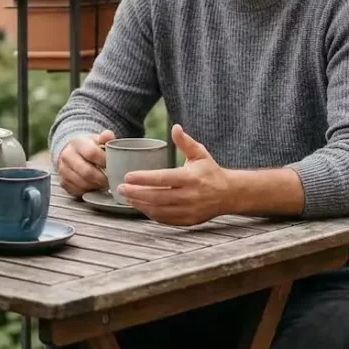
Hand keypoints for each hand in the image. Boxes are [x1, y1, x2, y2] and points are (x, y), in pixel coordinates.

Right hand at [56, 131, 112, 196]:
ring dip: (96, 186)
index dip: (104, 161)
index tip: (114, 165)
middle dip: (102, 179)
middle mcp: (67, 156)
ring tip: (105, 184)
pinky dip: (89, 190)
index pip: (92, 153)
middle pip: (87, 172)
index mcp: (77, 143)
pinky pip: (77, 190)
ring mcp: (63, 170)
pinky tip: (95, 186)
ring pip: (82, 183)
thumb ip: (105, 137)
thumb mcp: (97, 140)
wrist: (72, 152)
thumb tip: (108, 135)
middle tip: (112, 180)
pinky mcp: (63, 182)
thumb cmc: (89, 147)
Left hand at [116, 124, 231, 225]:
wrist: (229, 194)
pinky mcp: (188, 221)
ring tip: (127, 197)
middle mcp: (189, 196)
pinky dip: (151, 214)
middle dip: (135, 193)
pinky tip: (141, 206)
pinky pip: (165, 219)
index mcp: (190, 178)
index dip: (143, 178)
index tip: (128, 176)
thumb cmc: (210, 171)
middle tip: (120, 188)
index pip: (162, 178)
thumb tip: (175, 127)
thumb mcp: (200, 154)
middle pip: (157, 196)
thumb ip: (185, 142)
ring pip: (159, 210)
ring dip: (140, 204)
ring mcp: (189, 210)